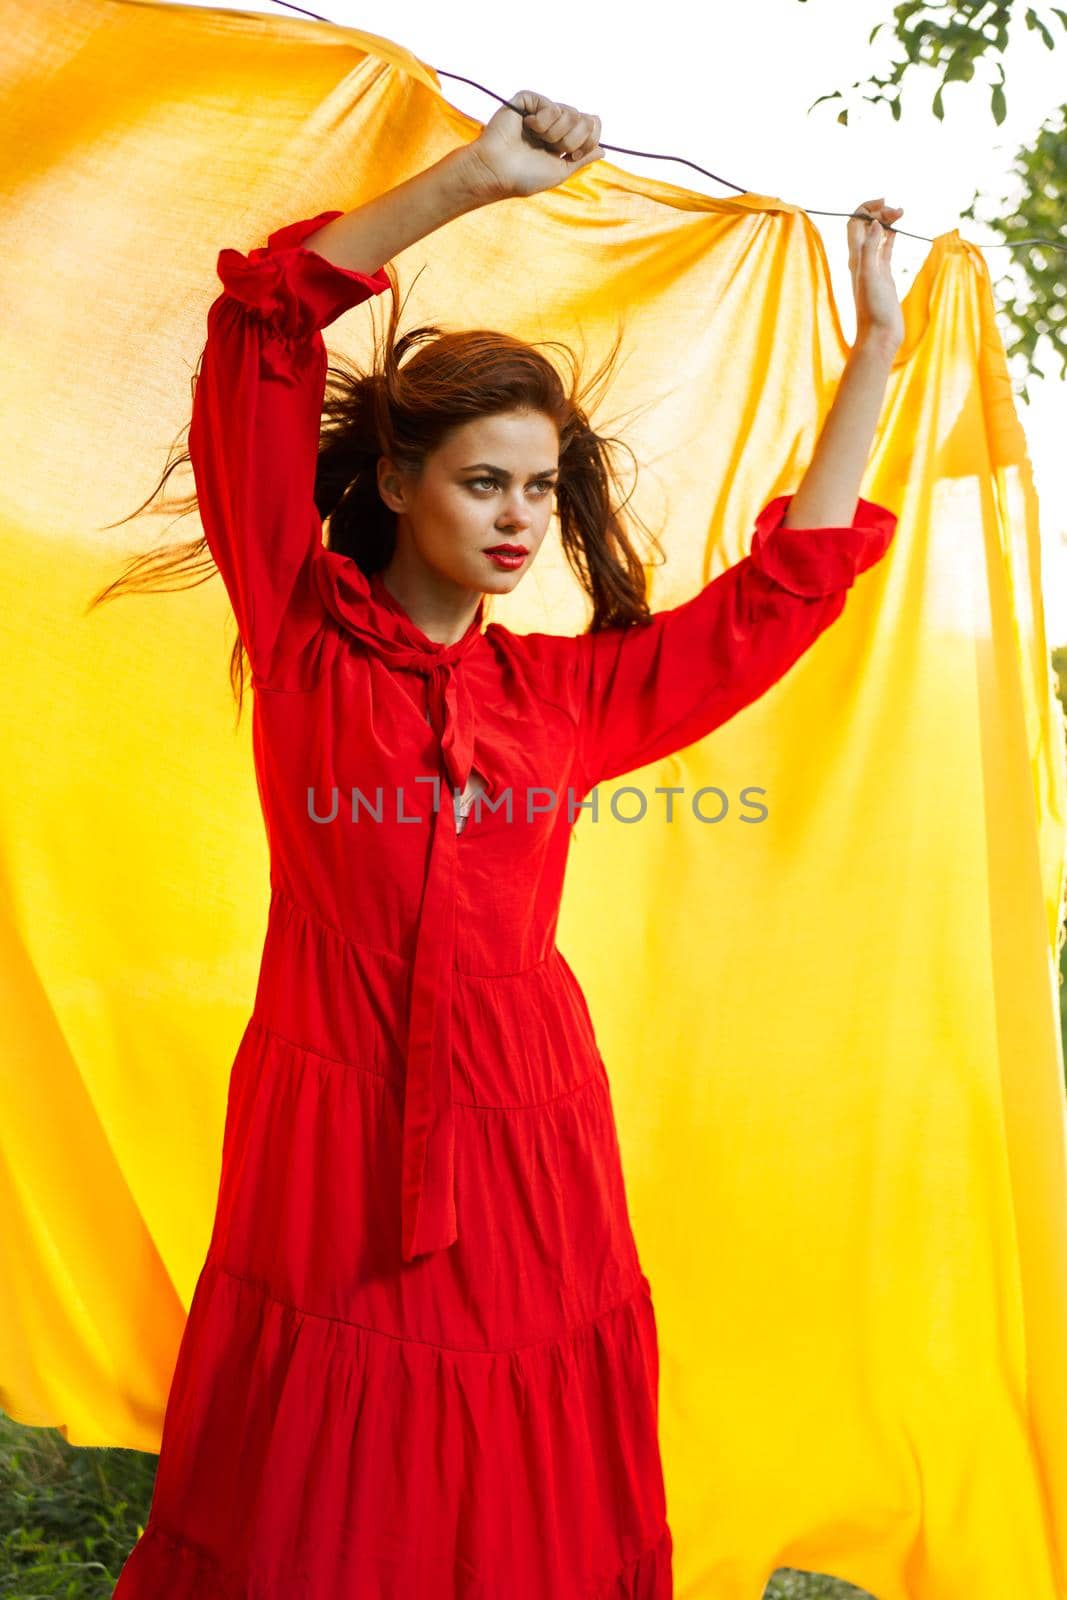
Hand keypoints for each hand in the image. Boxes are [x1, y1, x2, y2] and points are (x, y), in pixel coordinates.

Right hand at [465, 89, 604, 200]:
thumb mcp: (560, 172)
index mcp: (562, 139)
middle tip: (553, 149)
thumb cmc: (524, 177)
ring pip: (571, 114)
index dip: (590, 139)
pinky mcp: (529, 100)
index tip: (574, 155)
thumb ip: (582, 159)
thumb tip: (604, 150)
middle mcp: (554, 123)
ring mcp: (541, 111)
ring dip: (556, 135)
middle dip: (573, 140)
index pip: (592, 126)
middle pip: (585, 120)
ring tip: (537, 141)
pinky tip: (527, 128)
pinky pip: (552, 107)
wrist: (497, 171)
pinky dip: (542, 123)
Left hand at [848, 197, 904, 353]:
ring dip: (886, 222)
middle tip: (899, 212)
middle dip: (880, 213)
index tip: (885, 205)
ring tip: (901, 213)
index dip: (866, 209)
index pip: (854, 223)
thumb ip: (869, 249)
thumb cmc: (874, 310)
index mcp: (855, 257)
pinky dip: (890, 237)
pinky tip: (897, 230)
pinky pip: (885, 250)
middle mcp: (862, 260)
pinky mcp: (884, 275)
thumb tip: (874, 223)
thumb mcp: (870, 276)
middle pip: (866, 226)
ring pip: (877, 236)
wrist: (880, 335)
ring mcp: (873, 267)